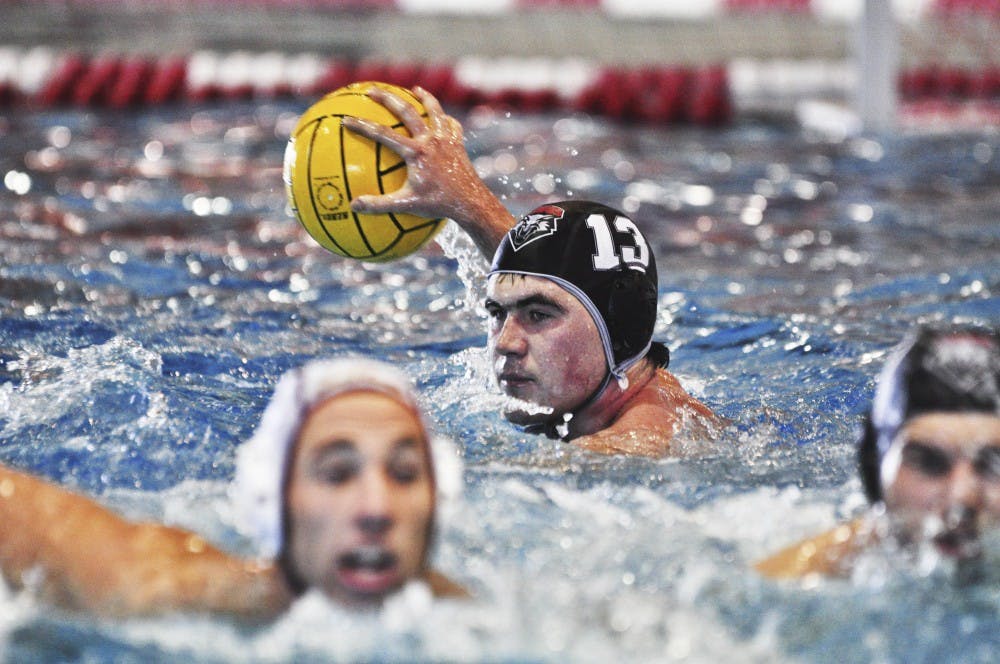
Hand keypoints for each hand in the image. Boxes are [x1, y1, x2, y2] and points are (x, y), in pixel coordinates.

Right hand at [343, 86, 513, 256]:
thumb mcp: (407, 205)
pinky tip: (442, 117)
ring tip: (415, 89)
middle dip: (387, 98)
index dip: (362, 125)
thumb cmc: (439, 204)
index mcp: (415, 152)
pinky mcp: (458, 143)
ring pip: (434, 110)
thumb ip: (379, 205)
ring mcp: (446, 139)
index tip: (345, 119)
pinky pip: (451, 125)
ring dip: (423, 98)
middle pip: (406, 111)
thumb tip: (353, 206)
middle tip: (371, 90)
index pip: (383, 133)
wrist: (471, 202)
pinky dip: (445, 118)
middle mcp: (431, 140)